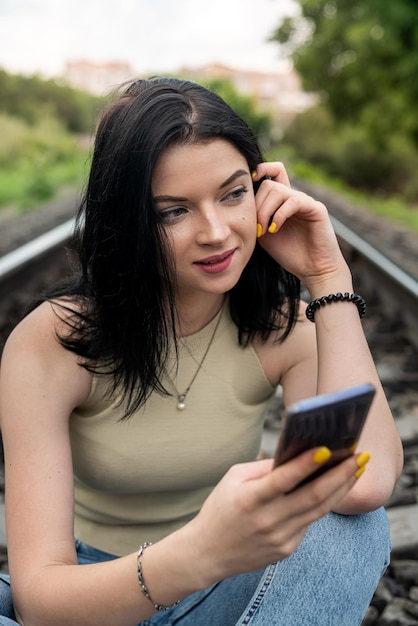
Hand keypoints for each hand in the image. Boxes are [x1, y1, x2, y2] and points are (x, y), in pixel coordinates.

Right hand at [186, 448, 367, 584]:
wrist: (208, 552)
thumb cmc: (221, 507)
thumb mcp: (234, 479)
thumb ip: (265, 467)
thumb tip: (298, 453)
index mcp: (250, 499)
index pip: (283, 480)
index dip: (306, 464)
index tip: (328, 449)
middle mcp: (267, 520)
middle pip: (313, 496)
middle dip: (340, 474)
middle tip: (359, 456)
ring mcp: (280, 538)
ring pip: (319, 510)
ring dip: (341, 487)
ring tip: (356, 468)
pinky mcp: (287, 549)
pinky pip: (309, 522)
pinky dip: (323, 503)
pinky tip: (335, 487)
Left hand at [253, 163, 348, 289]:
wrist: (313, 270)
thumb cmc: (289, 254)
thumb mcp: (264, 235)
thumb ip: (255, 218)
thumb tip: (239, 204)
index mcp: (283, 202)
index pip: (272, 172)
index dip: (259, 172)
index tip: (245, 190)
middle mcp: (294, 198)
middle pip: (269, 183)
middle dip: (256, 205)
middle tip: (257, 228)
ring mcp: (306, 201)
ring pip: (278, 190)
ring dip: (265, 211)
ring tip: (264, 230)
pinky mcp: (316, 209)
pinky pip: (293, 201)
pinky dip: (279, 215)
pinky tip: (275, 229)